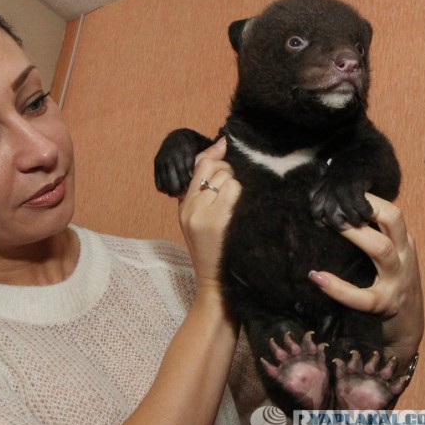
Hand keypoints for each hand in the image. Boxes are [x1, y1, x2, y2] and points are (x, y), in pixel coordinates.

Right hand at [178, 137, 240, 286]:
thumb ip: (201, 188)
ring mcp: (204, 214)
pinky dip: (241, 197)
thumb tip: (218, 148)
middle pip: (214, 168)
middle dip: (227, 172)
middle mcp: (191, 207)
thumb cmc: (209, 247)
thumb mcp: (196, 217)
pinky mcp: (219, 220)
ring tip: (234, 205)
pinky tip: (239, 210)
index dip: (214, 153)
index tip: (224, 145)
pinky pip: (235, 191)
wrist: (212, 279)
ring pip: (227, 179)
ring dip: (236, 187)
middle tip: (230, 189)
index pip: (199, 165)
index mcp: (184, 205)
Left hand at [308, 194, 423, 369]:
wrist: (407, 328)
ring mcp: (396, 281)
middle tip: (335, 202)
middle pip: (393, 219)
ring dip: (354, 234)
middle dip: (365, 207)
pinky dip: (337, 287)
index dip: (368, 198)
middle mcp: (404, 256)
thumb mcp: (388, 256)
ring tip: (327, 224)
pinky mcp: (384, 305)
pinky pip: (361, 297)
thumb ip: (371, 236)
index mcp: (402, 242)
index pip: (391, 211)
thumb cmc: (388, 284)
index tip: (341, 191)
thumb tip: (333, 211)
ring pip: (381, 250)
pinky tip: (316, 277)